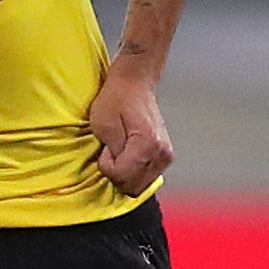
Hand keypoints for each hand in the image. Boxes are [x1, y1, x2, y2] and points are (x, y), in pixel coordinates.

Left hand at [87, 55, 172, 194]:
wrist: (135, 81)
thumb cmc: (116, 98)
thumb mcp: (103, 124)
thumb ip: (112, 151)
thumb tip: (118, 168)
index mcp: (146, 145)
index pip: (121, 176)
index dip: (106, 165)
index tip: (106, 148)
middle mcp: (161, 153)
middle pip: (134, 187)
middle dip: (117, 173)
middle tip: (112, 151)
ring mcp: (166, 155)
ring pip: (141, 185)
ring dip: (126, 173)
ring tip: (120, 150)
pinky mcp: (165, 155)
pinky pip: (147, 177)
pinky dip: (135, 171)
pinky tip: (129, 154)